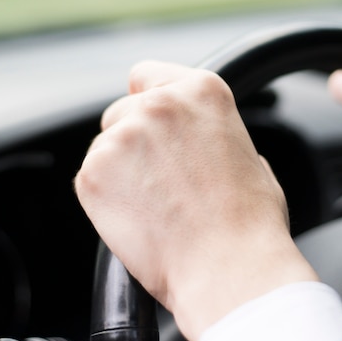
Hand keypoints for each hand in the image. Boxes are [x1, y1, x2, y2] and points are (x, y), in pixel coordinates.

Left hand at [75, 61, 316, 340]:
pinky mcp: (93, 173)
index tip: (150, 122)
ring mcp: (123, 136)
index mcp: (203, 91)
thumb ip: (217, 137)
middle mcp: (160, 104)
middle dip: (136, 140)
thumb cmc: (249, 221)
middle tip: (161, 179)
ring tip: (156, 205)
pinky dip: (107, 197)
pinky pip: (91, 178)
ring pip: (105, 145)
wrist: (230, 266)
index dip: (147, 99)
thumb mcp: (251, 158)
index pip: (147, 74)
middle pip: (123, 111)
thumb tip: (207, 145)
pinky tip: (140, 218)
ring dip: (121, 169)